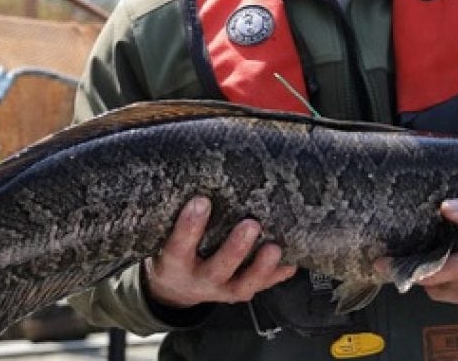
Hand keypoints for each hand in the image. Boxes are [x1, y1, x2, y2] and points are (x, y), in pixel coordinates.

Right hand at [144, 196, 296, 309]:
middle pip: (217, 268)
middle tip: (251, 225)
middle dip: (235, 249)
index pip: (178, 246)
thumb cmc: (175, 250)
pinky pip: (262, 286)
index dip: (189, 226)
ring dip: (261, 267)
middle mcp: (198, 279)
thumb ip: (177, 211)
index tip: (201, 201)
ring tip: (275, 248)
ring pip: (242, 284)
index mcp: (174, 263)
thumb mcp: (164, 236)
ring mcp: (221, 289)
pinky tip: (292, 261)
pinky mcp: (239, 292)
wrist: (176, 287)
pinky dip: (278, 274)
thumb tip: (194, 166)